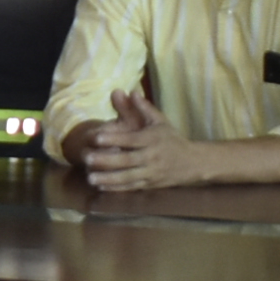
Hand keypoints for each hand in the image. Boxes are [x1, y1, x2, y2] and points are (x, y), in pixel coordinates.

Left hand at [74, 89, 200, 191]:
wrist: (192, 162)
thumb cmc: (171, 139)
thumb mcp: (160, 121)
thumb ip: (144, 108)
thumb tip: (131, 91)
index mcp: (153, 139)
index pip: (131, 139)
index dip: (114, 138)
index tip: (96, 137)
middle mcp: (152, 156)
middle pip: (127, 160)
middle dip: (106, 160)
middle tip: (86, 158)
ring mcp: (151, 172)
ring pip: (128, 177)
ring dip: (108, 178)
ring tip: (90, 178)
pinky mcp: (150, 185)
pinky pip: (131, 187)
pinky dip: (116, 188)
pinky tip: (101, 186)